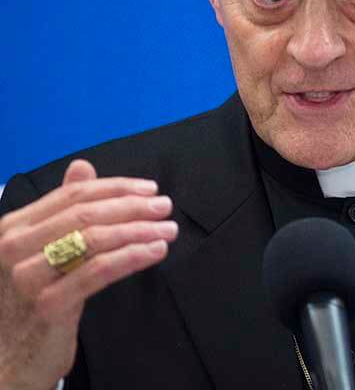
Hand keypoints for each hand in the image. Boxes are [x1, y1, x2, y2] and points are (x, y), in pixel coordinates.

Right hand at [0, 160, 178, 389]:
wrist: (8, 358)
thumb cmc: (27, 301)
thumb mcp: (41, 250)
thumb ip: (61, 210)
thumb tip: (82, 167)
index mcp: (13, 227)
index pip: (72, 195)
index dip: (116, 188)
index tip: (149, 189)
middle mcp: (14, 248)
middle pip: (86, 215)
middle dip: (133, 207)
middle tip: (165, 207)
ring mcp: (27, 277)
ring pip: (94, 240)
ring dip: (139, 230)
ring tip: (167, 230)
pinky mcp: (47, 305)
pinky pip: (99, 271)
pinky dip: (132, 256)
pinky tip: (155, 251)